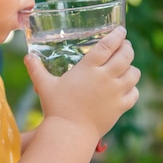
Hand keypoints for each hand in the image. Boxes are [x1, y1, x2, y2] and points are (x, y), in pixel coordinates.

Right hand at [24, 26, 140, 143]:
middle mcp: (105, 77)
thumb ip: (36, 69)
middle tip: (125, 45)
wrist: (69, 133)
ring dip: (132, 67)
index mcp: (89, 68)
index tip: (121, 30)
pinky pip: (134, 93)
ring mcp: (115, 92)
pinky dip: (133, 88)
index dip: (117, 35)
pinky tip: (128, 87)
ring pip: (134, 73)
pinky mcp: (120, 107)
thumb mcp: (44, 85)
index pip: (108, 45)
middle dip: (127, 48)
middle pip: (125, 56)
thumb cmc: (56, 107)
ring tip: (127, 66)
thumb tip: (27, 57)